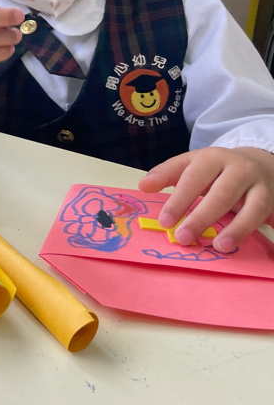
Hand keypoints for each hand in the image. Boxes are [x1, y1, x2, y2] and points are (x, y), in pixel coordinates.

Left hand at [139, 146, 273, 251]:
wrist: (260, 162)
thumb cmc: (217, 169)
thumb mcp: (191, 164)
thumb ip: (166, 174)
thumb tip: (143, 186)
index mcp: (212, 158)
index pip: (192, 178)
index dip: (178, 200)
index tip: (164, 221)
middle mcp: (239, 169)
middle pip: (221, 194)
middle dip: (201, 217)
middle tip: (183, 238)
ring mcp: (259, 185)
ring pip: (251, 207)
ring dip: (236, 228)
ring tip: (217, 246)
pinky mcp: (273, 200)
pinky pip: (264, 217)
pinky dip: (251, 231)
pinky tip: (236, 244)